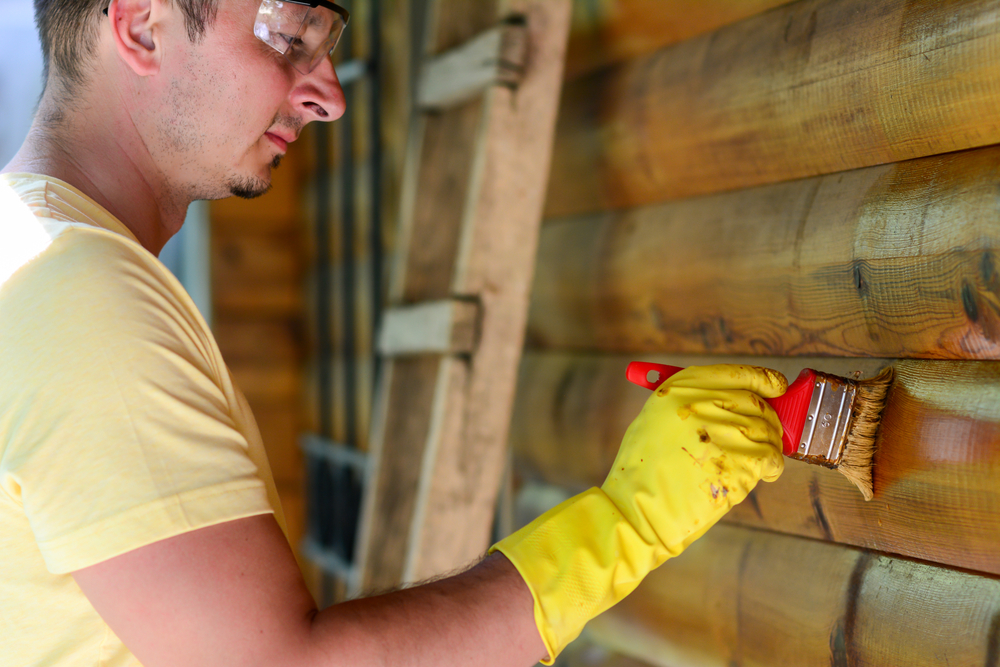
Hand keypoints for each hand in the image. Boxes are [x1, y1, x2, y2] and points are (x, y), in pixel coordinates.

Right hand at [491, 364, 785, 663]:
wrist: (636, 509)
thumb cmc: (645, 469)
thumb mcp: (658, 419)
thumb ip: (698, 404)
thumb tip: (745, 401)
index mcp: (682, 388)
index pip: (739, 373)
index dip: (763, 380)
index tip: (776, 387)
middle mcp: (704, 403)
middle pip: (757, 403)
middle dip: (767, 419)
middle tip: (766, 434)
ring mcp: (724, 431)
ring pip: (768, 431)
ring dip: (769, 446)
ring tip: (757, 461)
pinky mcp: (740, 462)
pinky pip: (771, 458)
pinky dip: (771, 467)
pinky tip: (761, 474)